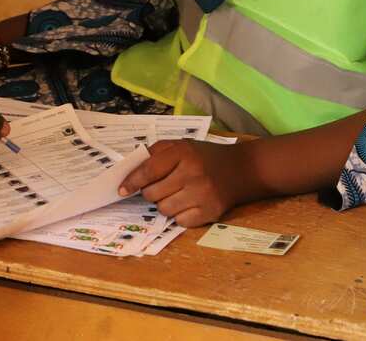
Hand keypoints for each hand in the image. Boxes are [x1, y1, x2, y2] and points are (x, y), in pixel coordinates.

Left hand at [118, 140, 254, 227]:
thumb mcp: (182, 145)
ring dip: (165, 204)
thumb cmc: (206, 156)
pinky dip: (179, 215)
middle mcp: (193, 173)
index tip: (121, 189)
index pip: (149, 170)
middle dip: (151, 192)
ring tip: (177, 194)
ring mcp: (203, 194)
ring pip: (164, 210)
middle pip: (153, 194)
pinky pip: (180, 221)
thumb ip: (156, 153)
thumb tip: (131, 169)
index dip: (132, 181)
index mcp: (183, 153)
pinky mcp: (211, 212)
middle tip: (160, 187)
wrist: (244, 169)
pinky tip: (188, 203)